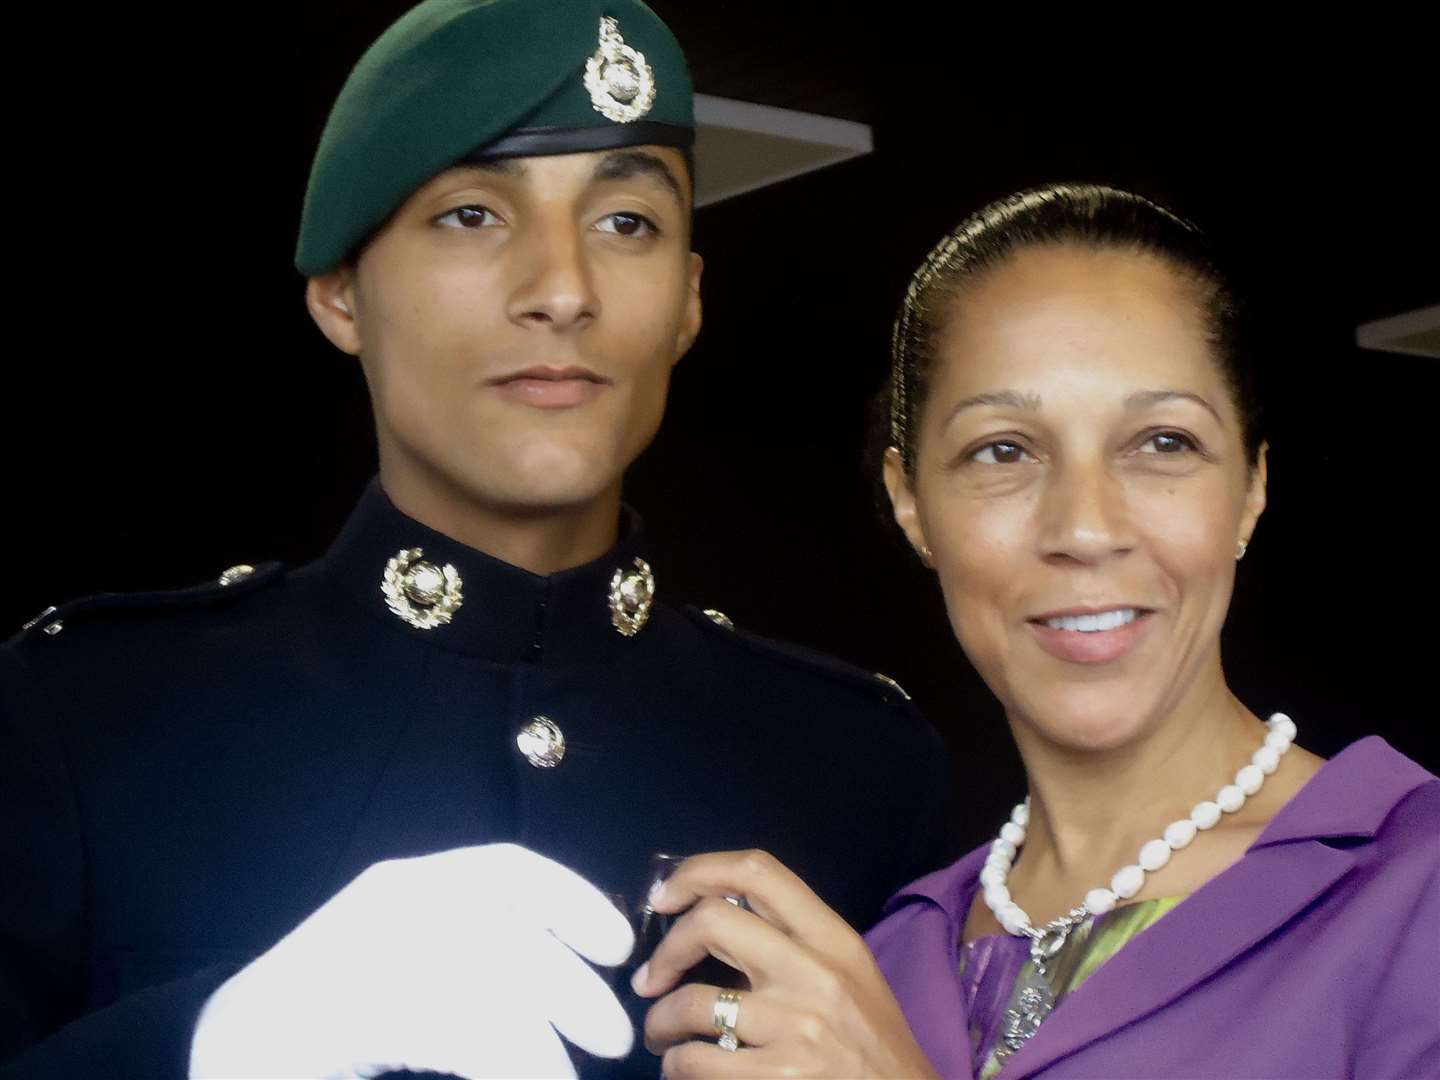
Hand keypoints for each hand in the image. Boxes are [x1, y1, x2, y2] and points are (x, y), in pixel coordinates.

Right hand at [188, 843, 634, 1077]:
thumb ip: (479, 948)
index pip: (505, 869)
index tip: (618, 944)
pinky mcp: (355, 1015)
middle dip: (572, 990)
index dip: (573, 900)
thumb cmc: (338, 1007)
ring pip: (484, 999)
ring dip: (540, 1049)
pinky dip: (507, 1063)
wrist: (233, 1046)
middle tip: (615, 1039)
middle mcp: (388, 908)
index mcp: (403, 884)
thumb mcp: (412, 953)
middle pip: (508, 939)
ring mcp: (362, 959)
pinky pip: (456, 1037)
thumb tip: (575, 981)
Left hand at [630, 850, 937, 1078]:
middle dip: (666, 951)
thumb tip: (711, 917)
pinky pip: (694, 1061)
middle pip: (711, 921)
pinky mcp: (778, 1078)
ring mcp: (796, 1027)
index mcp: (834, 938)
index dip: (697, 872)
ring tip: (664, 1036)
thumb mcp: (850, 974)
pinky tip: (684, 1070)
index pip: (758, 871)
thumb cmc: (873, 1043)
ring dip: (661, 1022)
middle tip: (653, 979)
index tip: (665, 897)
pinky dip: (676, 1067)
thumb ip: (795, 940)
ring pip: (690, 1003)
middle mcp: (814, 972)